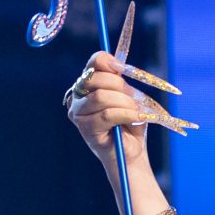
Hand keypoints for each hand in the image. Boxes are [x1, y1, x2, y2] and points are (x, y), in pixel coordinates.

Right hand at [65, 47, 194, 169]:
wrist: (130, 153)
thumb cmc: (130, 125)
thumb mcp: (129, 98)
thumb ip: (122, 82)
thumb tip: (120, 66)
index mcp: (88, 84)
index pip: (94, 62)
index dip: (109, 61)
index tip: (123, 69)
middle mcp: (77, 96)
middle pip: (97, 78)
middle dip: (121, 87)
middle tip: (135, 100)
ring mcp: (77, 112)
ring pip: (101, 97)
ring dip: (125, 103)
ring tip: (136, 112)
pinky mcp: (85, 128)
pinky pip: (106, 115)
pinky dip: (125, 114)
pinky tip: (135, 118)